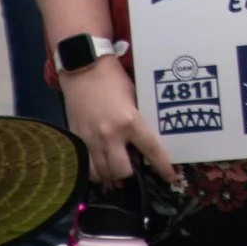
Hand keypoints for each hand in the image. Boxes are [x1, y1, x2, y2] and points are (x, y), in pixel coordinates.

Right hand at [57, 58, 177, 186]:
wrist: (83, 69)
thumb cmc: (113, 79)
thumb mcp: (134, 97)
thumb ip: (138, 120)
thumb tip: (142, 140)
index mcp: (130, 121)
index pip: (150, 150)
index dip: (162, 166)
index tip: (170, 176)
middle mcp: (110, 135)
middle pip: (122, 170)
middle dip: (129, 173)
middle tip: (132, 167)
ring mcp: (90, 140)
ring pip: (102, 173)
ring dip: (111, 175)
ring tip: (115, 171)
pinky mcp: (76, 140)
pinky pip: (85, 167)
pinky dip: (94, 172)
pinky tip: (99, 167)